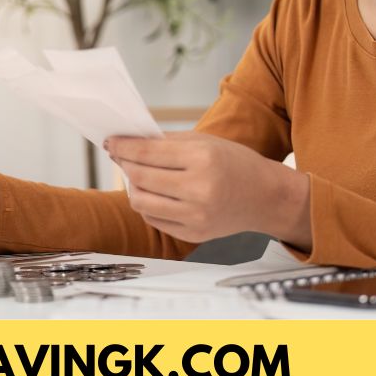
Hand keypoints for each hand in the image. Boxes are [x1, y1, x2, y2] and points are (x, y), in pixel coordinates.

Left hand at [105, 131, 311, 247]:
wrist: (264, 197)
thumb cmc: (234, 162)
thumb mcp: (204, 141)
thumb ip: (167, 141)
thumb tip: (130, 142)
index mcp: (201, 159)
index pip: (147, 153)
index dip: (124, 146)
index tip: (111, 141)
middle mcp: (198, 190)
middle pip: (140, 178)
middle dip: (124, 164)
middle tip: (119, 155)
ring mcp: (196, 216)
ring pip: (142, 202)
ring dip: (132, 187)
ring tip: (135, 174)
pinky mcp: (194, 234)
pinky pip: (155, 220)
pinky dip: (147, 205)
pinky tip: (151, 192)